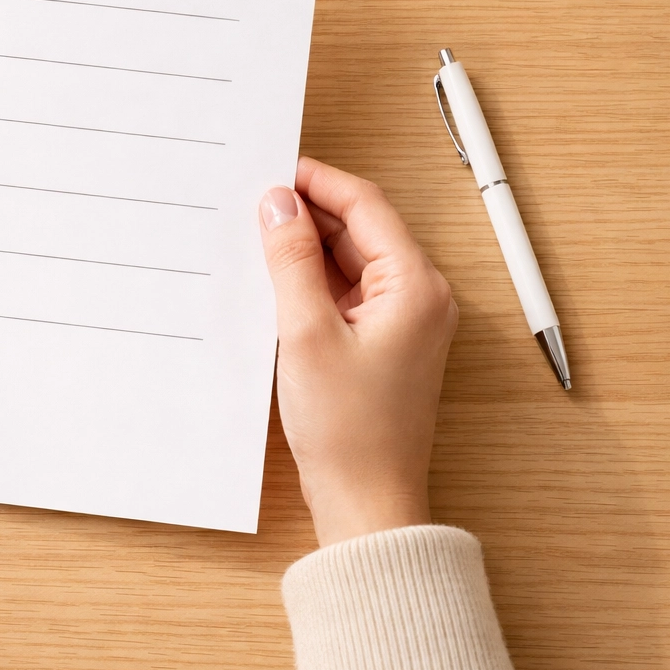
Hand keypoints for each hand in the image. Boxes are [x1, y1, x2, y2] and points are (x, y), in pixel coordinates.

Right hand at [258, 157, 457, 546]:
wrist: (366, 501)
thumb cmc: (349, 430)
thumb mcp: (306, 332)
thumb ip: (290, 261)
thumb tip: (278, 204)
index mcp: (415, 286)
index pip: (366, 205)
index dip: (317, 181)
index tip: (273, 168)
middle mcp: (417, 297)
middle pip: (359, 230)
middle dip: (306, 214)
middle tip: (252, 203)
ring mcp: (401, 321)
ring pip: (349, 261)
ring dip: (304, 250)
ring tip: (254, 241)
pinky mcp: (381, 343)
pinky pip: (344, 293)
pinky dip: (309, 282)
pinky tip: (272, 284)